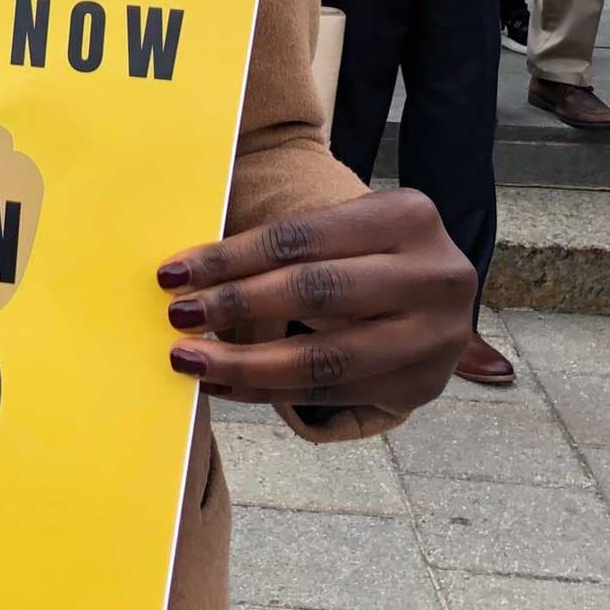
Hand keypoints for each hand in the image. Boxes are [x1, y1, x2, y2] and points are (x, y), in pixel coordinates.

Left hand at [158, 189, 472, 412]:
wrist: (435, 296)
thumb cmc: (365, 254)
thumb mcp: (344, 228)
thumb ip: (284, 246)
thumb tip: (190, 275)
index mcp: (407, 216)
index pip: (299, 237)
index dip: (231, 257)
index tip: (173, 274)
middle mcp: (433, 275)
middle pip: (315, 292)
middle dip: (236, 305)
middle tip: (179, 316)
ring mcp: (436, 336)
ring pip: (324, 358)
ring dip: (246, 364)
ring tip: (190, 360)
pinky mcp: (423, 386)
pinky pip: (331, 393)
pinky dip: (270, 392)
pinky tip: (226, 384)